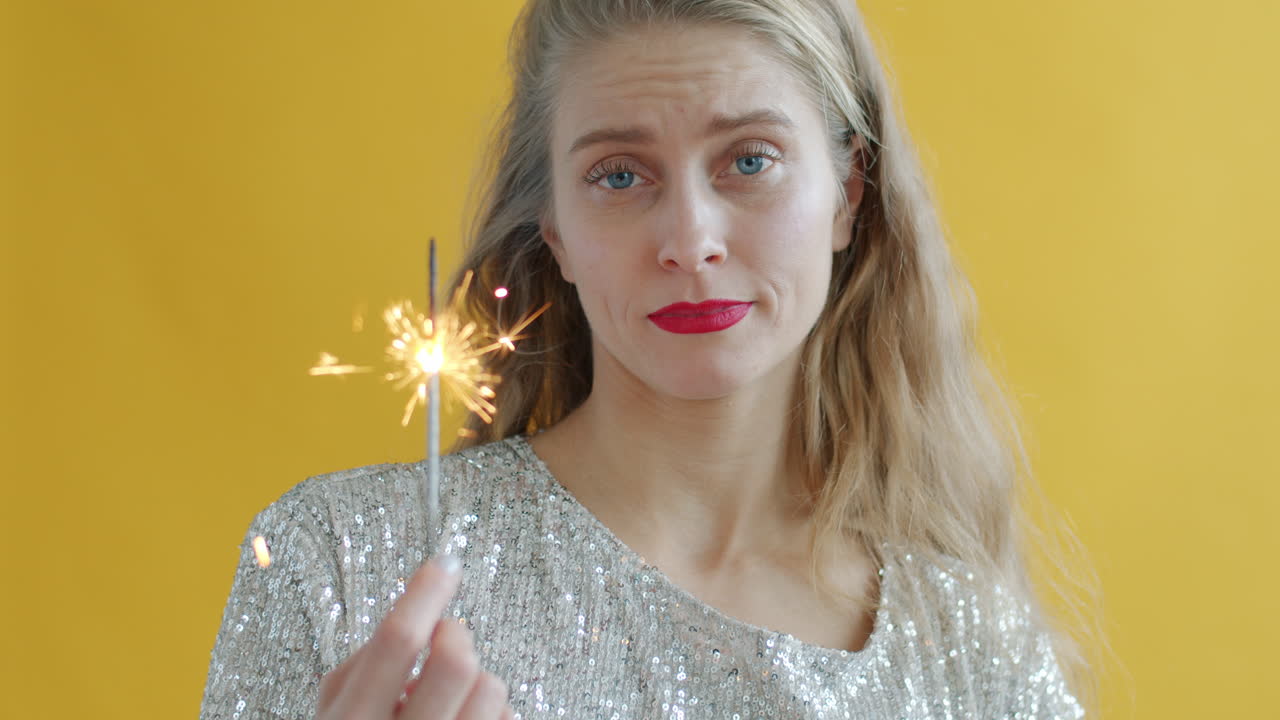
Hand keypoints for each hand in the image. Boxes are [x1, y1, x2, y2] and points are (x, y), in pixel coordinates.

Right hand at [315, 555, 514, 718]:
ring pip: (492, 689)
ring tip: (452, 699)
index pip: (396, 641)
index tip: (445, 563)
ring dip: (478, 681)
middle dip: (456, 637)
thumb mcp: (334, 713)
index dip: (425, 593)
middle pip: (456, 662)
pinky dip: (494, 714)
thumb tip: (419, 611)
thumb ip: (363, 666)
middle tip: (445, 640)